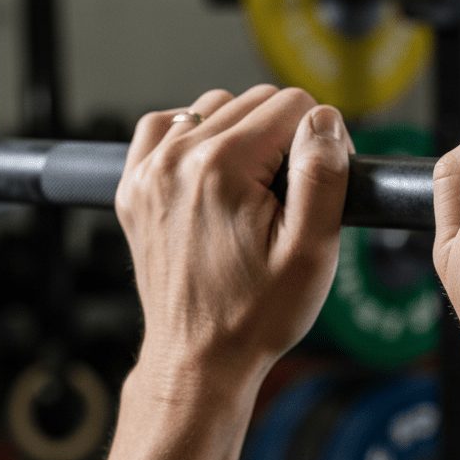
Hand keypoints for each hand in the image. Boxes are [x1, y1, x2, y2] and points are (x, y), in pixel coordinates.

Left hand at [115, 84, 354, 397]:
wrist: (199, 358)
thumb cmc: (255, 316)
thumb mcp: (311, 252)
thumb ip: (322, 175)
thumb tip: (324, 120)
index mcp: (222, 169)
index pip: (293, 104)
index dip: (320, 141)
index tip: (315, 186)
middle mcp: (176, 159)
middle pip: (254, 101)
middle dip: (283, 138)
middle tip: (287, 199)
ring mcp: (148, 172)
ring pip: (214, 108)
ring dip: (242, 137)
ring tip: (252, 194)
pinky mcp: (134, 186)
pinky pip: (167, 127)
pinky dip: (196, 139)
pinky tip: (214, 177)